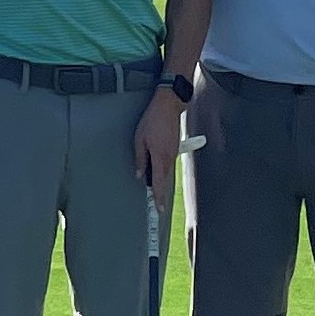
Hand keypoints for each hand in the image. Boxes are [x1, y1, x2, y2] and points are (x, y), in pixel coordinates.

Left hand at [134, 95, 182, 209]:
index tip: (158, 209)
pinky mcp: (174, 148)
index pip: (159, 183)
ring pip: (164, 170)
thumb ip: (140, 159)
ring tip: (150, 166)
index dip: (158, 197)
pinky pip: (167, 162)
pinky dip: (160, 164)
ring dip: (157, 173)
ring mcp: (173, 153)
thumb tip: (140, 175)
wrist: (168, 106)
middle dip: (156, 186)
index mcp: (160, 157)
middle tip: (150, 192)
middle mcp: (169, 158)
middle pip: (162, 178)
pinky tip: (154, 156)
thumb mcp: (139, 139)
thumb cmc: (152, 120)